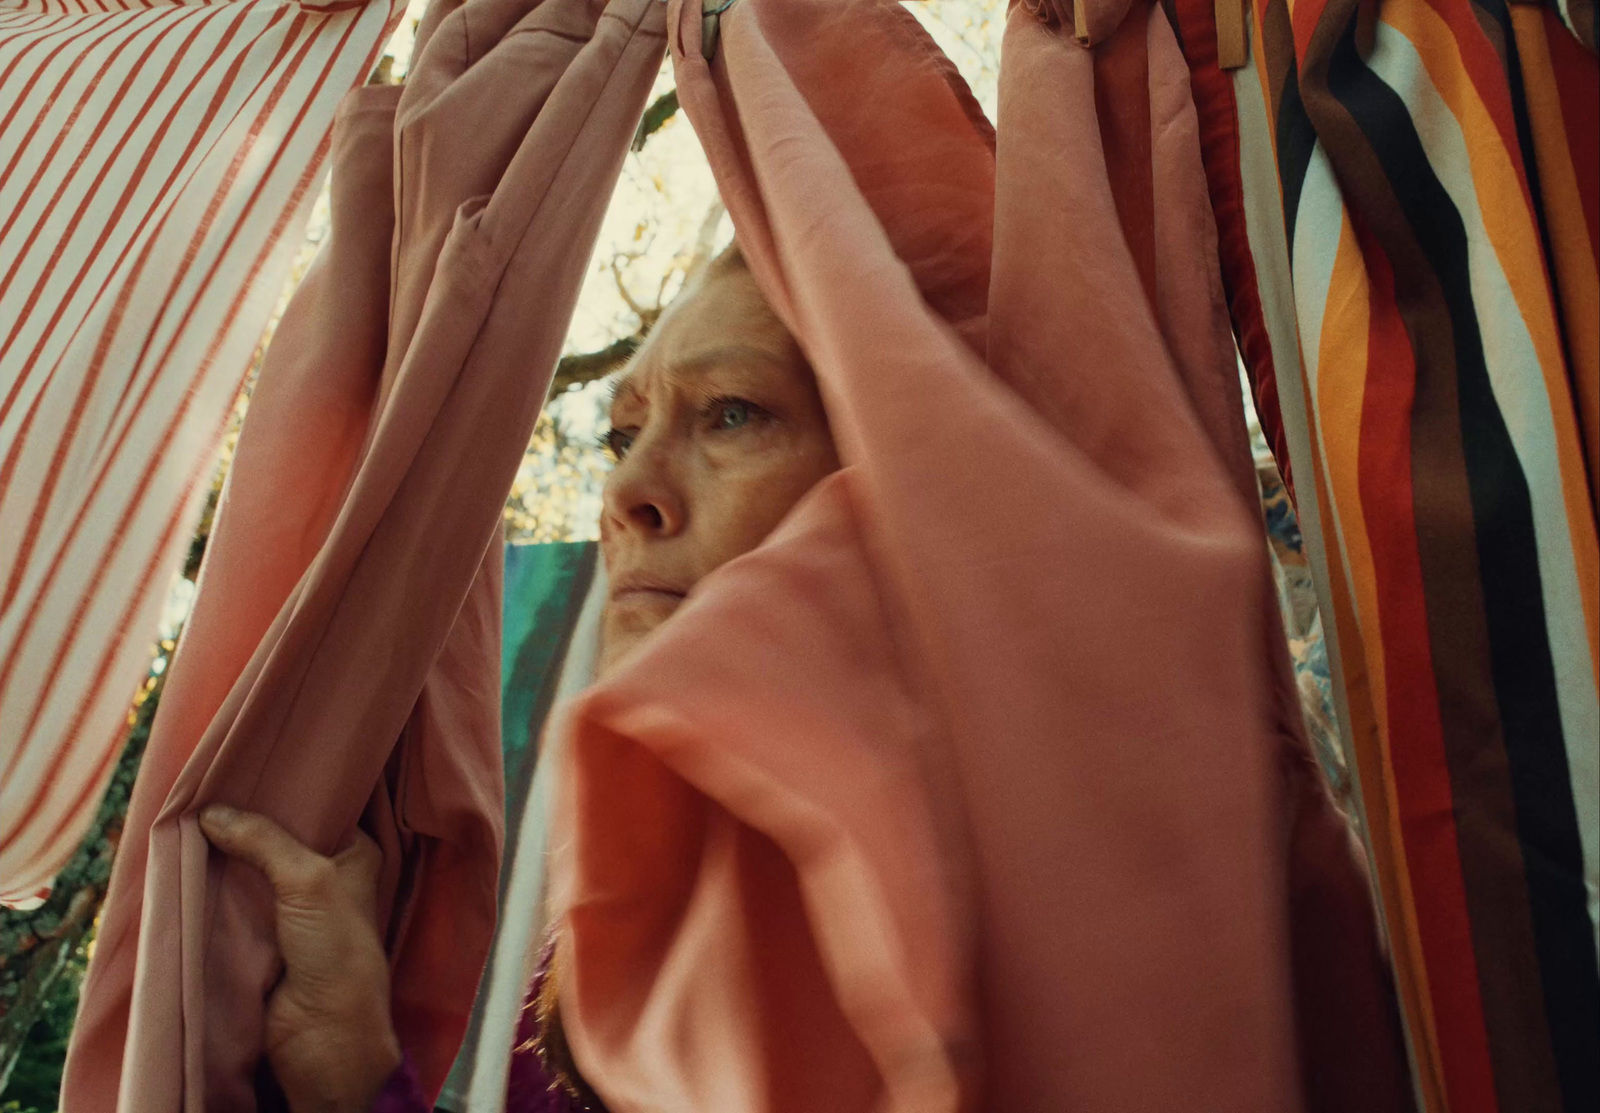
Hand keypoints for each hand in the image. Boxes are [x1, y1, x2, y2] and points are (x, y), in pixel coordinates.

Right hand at [199, 806, 401, 1112]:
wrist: (322, 1032)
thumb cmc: (336, 949)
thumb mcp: (308, 878)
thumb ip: (264, 839)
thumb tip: (212, 811)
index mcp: (353, 852)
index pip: (321, 805)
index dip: (287, 785)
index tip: (247, 761)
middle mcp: (323, 874)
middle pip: (278, 834)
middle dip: (245, 816)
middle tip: (205, 784)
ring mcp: (288, 904)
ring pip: (249, 865)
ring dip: (223, 849)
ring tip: (186, 812)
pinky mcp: (258, 933)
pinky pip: (230, 898)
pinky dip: (210, 883)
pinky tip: (184, 856)